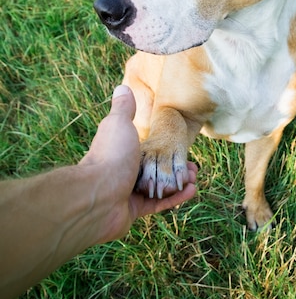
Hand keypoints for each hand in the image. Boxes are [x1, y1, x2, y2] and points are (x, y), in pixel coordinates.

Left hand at [80, 85, 197, 242]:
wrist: (98, 194)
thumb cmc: (110, 155)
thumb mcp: (119, 123)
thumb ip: (124, 108)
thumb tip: (122, 87)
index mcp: (121, 151)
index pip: (147, 150)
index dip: (166, 150)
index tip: (182, 149)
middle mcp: (122, 171)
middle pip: (155, 170)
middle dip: (176, 169)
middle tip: (193, 168)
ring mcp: (127, 192)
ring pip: (159, 188)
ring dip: (178, 184)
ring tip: (194, 179)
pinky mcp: (133, 210)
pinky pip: (158, 204)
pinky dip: (175, 198)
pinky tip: (190, 191)